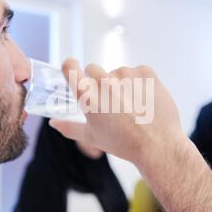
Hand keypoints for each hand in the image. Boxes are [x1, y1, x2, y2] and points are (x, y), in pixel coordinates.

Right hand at [49, 58, 187, 167]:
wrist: (158, 145)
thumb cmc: (123, 143)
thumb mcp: (92, 137)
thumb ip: (70, 127)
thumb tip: (54, 123)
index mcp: (88, 96)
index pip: (69, 67)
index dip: (70, 67)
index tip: (74, 69)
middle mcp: (105, 82)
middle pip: (94, 69)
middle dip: (98, 81)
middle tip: (111, 102)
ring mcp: (126, 74)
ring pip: (117, 72)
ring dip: (121, 83)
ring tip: (132, 106)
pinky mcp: (146, 72)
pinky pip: (138, 72)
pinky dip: (140, 83)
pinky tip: (145, 101)